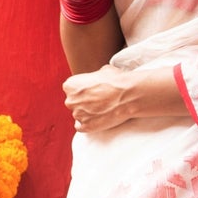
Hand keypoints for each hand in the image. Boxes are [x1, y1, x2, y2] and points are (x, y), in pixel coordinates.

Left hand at [63, 66, 186, 132]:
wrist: (128, 95)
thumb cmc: (116, 81)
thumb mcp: (103, 71)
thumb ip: (94, 77)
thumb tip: (98, 79)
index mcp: (70, 85)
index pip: (72, 89)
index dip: (83, 90)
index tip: (92, 91)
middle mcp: (70, 100)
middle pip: (74, 103)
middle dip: (84, 102)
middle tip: (98, 101)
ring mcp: (77, 115)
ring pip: (79, 115)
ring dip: (87, 113)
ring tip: (102, 110)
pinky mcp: (86, 126)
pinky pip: (81, 127)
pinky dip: (88, 124)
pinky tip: (98, 119)